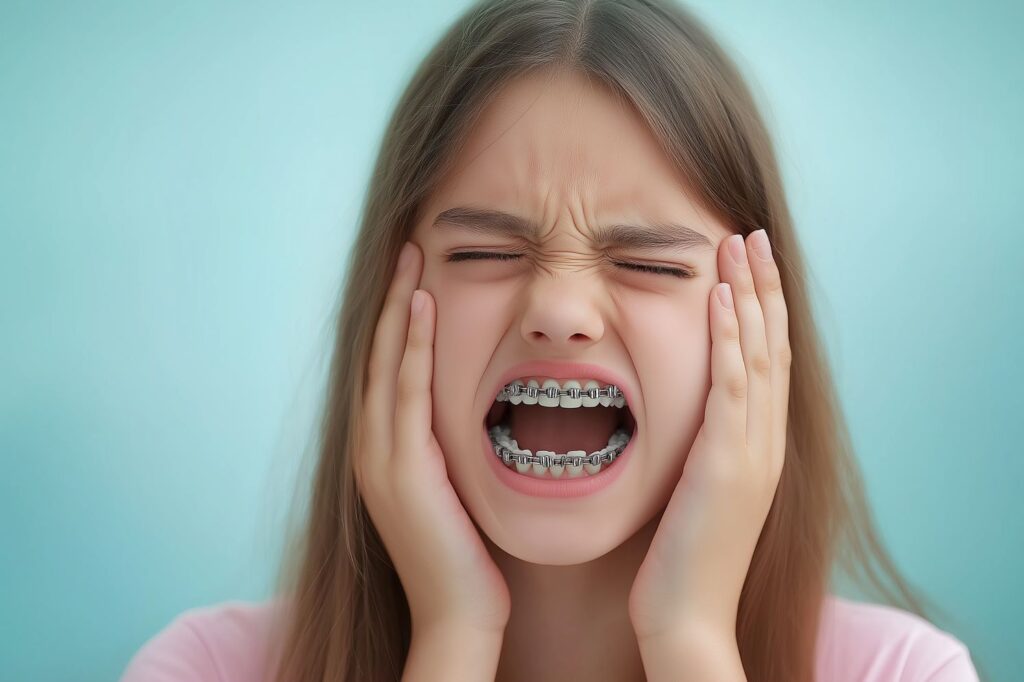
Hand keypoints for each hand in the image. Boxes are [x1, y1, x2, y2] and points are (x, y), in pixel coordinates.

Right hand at [354, 241, 510, 635]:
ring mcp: (379, 456)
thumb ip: (448, 445)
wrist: (458, 613)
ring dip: (397, 305)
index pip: (386, 368)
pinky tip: (420, 305)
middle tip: (407, 245)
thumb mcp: (452, 486)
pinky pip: (407, 390)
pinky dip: (410, 344)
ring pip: (385, 361)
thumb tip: (471, 409)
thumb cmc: (467, 554)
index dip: (395, 318)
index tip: (413, 273)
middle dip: (390, 297)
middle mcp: (370, 446)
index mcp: (383, 450)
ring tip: (411, 256)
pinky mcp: (401, 467)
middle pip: (377, 354)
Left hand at [628, 229, 791, 642]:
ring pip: (759, 354)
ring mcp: (751, 451)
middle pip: (772, 346)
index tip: (746, 264)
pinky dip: (731, 336)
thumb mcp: (697, 492)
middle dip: (762, 286)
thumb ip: (701, 451)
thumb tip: (684, 417)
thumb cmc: (680, 560)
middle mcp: (765, 442)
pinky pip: (733, 384)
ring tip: (738, 242)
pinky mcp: (727, 462)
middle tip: (750, 233)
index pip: (766, 362)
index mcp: (757, 447)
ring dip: (749, 293)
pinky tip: (720, 296)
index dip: (760, 309)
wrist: (685, 617)